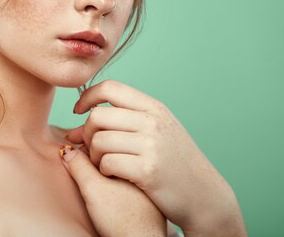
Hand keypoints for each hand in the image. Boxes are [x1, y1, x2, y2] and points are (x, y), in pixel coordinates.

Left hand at [66, 80, 247, 236]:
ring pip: (98, 141)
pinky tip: (113, 174)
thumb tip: (83, 113)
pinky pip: (107, 163)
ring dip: (93, 155)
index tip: (79, 111)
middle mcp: (153, 122)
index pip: (110, 88)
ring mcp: (151, 145)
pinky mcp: (147, 170)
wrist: (204, 195)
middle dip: (85, 132)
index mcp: (154, 108)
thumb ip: (128, 117)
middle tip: (89, 147)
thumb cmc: (175, 163)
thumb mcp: (160, 129)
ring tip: (102, 163)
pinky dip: (103, 170)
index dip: (87, 97)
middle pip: (98, 116)